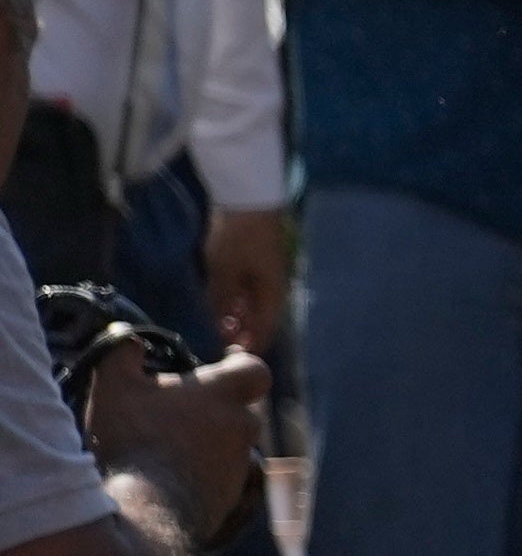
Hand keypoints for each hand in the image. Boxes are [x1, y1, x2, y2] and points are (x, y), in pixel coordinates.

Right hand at [79, 331, 264, 532]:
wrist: (149, 509)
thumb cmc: (134, 438)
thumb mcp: (115, 385)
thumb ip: (123, 353)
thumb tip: (128, 337)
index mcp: (223, 396)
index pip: (255, 370)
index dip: (241, 365)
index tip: (226, 362)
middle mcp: (243, 429)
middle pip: (242, 411)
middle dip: (216, 408)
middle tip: (177, 412)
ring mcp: (241, 466)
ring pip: (233, 446)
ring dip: (210, 443)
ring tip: (167, 449)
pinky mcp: (234, 498)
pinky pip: (226, 478)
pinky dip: (206, 474)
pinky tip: (173, 477)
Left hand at [198, 209, 290, 355]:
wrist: (248, 199)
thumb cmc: (239, 237)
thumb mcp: (224, 272)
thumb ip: (220, 302)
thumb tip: (218, 329)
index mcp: (272, 295)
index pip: (264, 331)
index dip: (249, 346)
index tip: (230, 357)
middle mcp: (272, 288)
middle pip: (258, 319)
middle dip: (240, 332)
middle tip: (217, 340)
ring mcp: (264, 274)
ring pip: (251, 304)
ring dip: (235, 315)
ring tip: (215, 321)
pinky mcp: (254, 261)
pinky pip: (246, 288)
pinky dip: (234, 298)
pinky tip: (218, 299)